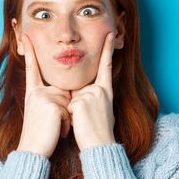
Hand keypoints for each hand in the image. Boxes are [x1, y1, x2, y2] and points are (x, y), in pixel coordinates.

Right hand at [16, 34, 71, 157]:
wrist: (33, 151)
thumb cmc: (42, 134)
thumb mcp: (43, 112)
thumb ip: (52, 98)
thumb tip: (66, 94)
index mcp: (33, 92)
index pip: (32, 68)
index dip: (29, 51)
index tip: (26, 35)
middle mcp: (37, 92)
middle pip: (64, 91)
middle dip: (66, 109)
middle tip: (54, 124)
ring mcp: (44, 98)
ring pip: (68, 101)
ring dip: (67, 118)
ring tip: (55, 129)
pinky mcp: (52, 106)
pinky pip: (69, 111)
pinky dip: (67, 124)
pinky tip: (57, 131)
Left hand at [68, 33, 116, 150]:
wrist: (99, 145)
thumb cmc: (98, 130)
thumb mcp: (100, 110)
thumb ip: (91, 97)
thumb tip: (80, 94)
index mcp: (106, 90)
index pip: (106, 66)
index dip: (107, 49)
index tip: (110, 33)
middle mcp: (100, 90)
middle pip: (79, 87)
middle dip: (77, 102)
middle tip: (87, 119)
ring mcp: (91, 94)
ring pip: (71, 96)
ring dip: (72, 110)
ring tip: (83, 123)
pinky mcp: (81, 102)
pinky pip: (68, 105)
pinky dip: (69, 115)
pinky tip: (79, 123)